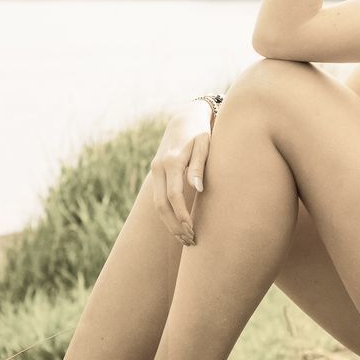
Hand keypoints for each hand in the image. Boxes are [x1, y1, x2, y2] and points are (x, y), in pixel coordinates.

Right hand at [149, 101, 211, 244]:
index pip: (173, 195)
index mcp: (172, 161)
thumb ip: (199, 166)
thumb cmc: (201, 133)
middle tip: (190, 240)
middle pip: (160, 204)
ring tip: (185, 238)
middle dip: (174, 225)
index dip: (181, 215)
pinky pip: (158, 198)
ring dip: (169, 223)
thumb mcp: (205, 145)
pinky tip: (178, 225)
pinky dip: (167, 214)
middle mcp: (159, 167)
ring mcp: (155, 170)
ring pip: (157, 204)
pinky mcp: (156, 173)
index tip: (192, 229)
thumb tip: (197, 188)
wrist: (184, 119)